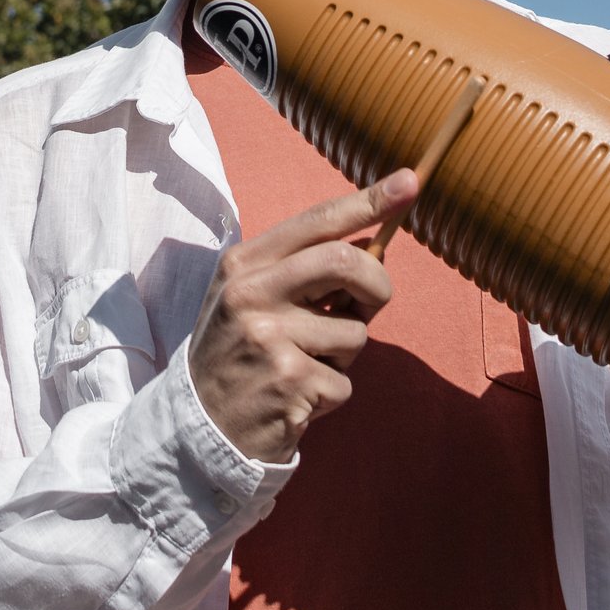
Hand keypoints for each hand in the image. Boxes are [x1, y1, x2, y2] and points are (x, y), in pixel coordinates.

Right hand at [189, 170, 414, 461]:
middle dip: (376, 285)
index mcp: (242, 265)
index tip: (410, 181)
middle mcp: (251, 295)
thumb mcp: (251, 298)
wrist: (199, 427)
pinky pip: (344, 382)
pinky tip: (297, 398)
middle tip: (370, 306)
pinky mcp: (290, 383)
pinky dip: (330, 393)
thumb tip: (370, 242)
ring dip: (344, 355)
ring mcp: (270, 339)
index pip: (317, 221)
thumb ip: (301, 269)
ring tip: (305, 365)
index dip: (369, 201)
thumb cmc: (240, 353)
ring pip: (355, 333)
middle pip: (346, 261)